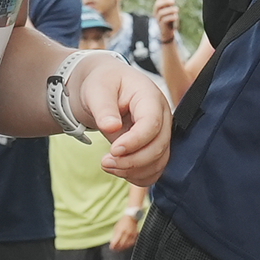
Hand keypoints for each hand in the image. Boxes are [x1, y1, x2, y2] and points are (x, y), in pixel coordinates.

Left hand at [78, 49, 172, 186]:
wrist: (106, 87)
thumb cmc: (103, 83)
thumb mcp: (97, 89)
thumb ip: (103, 107)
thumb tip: (111, 127)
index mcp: (150, 96)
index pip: (151, 124)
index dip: (135, 141)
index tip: (113, 150)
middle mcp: (161, 116)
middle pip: (158, 146)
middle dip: (132, 161)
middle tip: (105, 162)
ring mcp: (161, 133)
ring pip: (159, 162)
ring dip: (134, 171)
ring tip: (108, 165)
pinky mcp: (155, 146)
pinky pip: (155, 169)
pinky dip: (138, 176)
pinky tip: (119, 170)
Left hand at [108, 200, 143, 252]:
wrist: (132, 218)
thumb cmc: (123, 222)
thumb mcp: (117, 227)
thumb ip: (115, 235)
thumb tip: (112, 242)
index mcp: (121, 231)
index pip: (116, 241)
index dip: (113, 246)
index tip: (111, 247)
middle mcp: (126, 233)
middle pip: (121, 244)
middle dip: (117, 248)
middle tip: (115, 249)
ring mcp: (131, 235)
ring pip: (127, 245)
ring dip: (123, 248)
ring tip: (119, 249)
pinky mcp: (135, 235)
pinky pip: (132, 243)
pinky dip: (128, 245)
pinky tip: (126, 246)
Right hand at [152, 0, 181, 46]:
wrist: (167, 32)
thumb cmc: (169, 20)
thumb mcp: (169, 11)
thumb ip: (168, 4)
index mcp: (158, 9)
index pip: (158, 1)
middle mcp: (156, 13)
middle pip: (158, 6)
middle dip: (165, 2)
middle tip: (173, 1)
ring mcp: (158, 19)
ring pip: (161, 13)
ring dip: (170, 10)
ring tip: (177, 9)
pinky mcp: (162, 25)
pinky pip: (164, 20)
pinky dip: (171, 17)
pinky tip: (176, 17)